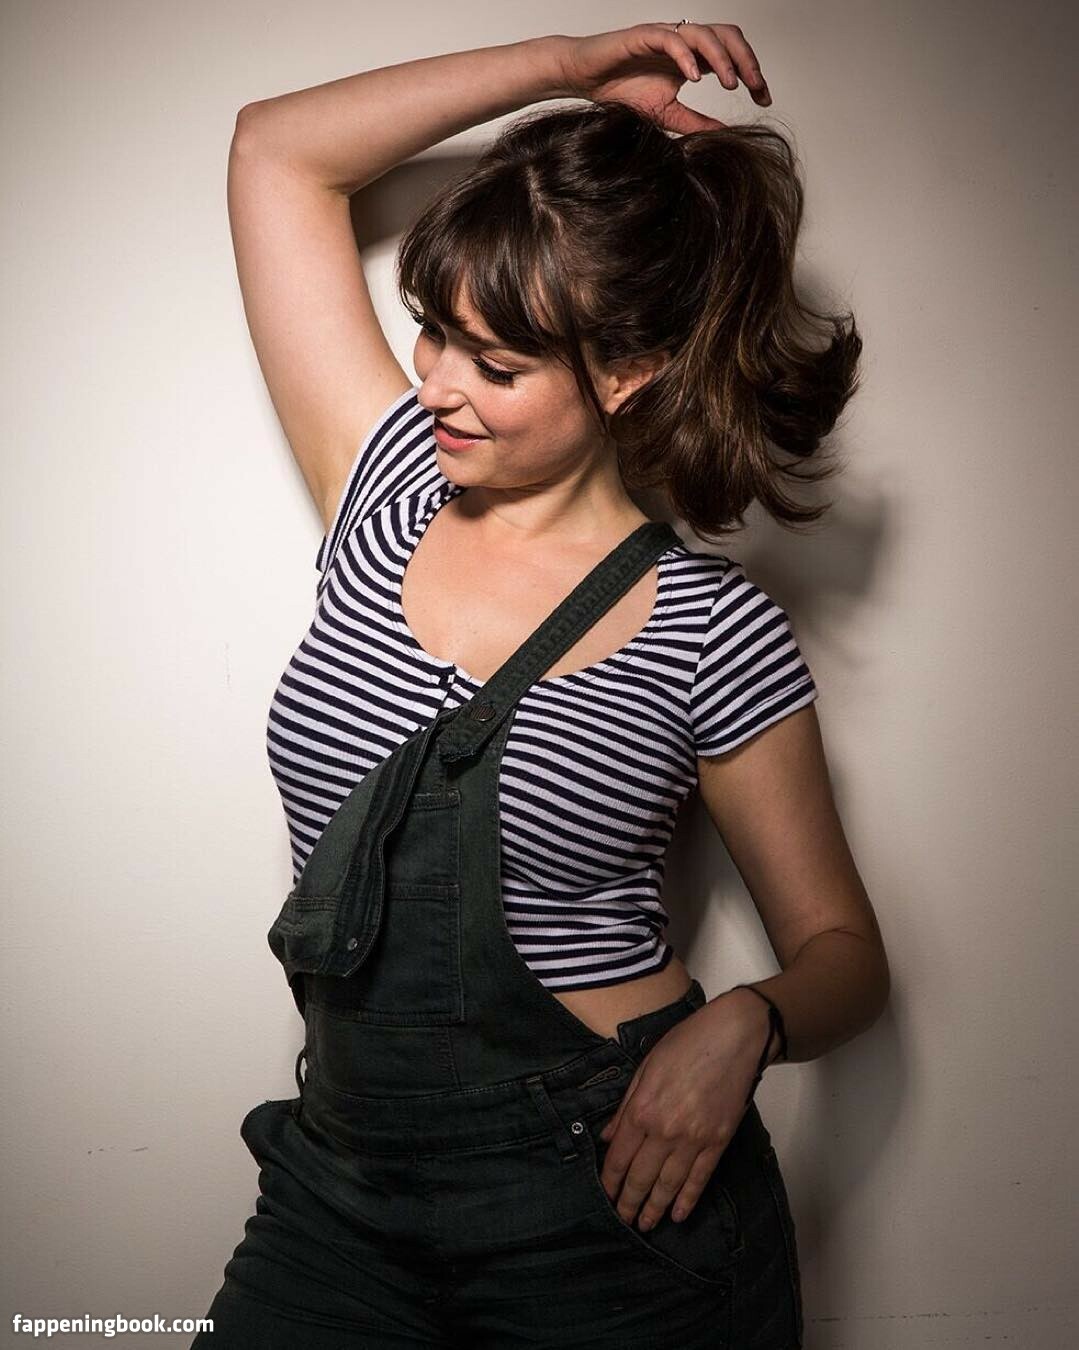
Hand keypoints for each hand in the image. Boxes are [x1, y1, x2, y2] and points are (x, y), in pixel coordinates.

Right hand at [556, 21, 770, 133]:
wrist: (586, 79)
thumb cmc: (622, 92)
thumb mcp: (668, 114)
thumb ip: (697, 121)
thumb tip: (724, 135)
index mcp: (694, 57)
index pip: (733, 56)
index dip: (753, 74)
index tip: (764, 98)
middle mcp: (685, 42)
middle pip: (727, 36)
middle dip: (747, 60)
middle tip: (756, 88)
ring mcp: (666, 35)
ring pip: (704, 34)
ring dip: (722, 58)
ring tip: (732, 83)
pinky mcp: (644, 34)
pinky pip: (671, 38)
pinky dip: (686, 56)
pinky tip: (695, 78)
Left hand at [596, 987, 772, 1230]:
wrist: (733, 1038)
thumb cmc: (687, 1043)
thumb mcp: (645, 1067)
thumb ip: (625, 1106)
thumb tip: (608, 1137)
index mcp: (642, 1109)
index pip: (619, 1157)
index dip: (610, 1181)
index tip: (605, 1196)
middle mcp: (665, 1131)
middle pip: (641, 1177)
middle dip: (629, 1202)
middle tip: (622, 1221)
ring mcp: (694, 1140)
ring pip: (669, 1184)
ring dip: (655, 1208)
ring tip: (645, 1225)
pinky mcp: (718, 1142)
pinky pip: (699, 1178)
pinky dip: (687, 1199)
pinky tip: (678, 1215)